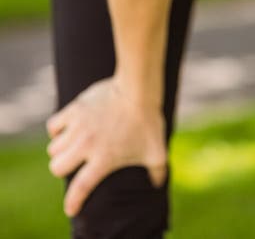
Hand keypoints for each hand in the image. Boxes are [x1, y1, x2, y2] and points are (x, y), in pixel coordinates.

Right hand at [46, 76, 167, 217]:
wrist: (138, 89)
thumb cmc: (148, 121)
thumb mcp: (157, 150)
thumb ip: (157, 171)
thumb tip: (158, 184)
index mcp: (103, 159)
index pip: (81, 187)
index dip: (73, 201)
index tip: (71, 209)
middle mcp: (86, 145)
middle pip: (57, 167)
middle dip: (63, 169)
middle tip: (74, 163)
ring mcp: (78, 126)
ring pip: (54, 148)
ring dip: (61, 150)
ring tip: (72, 146)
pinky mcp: (74, 109)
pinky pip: (53, 125)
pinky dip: (56, 130)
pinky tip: (66, 129)